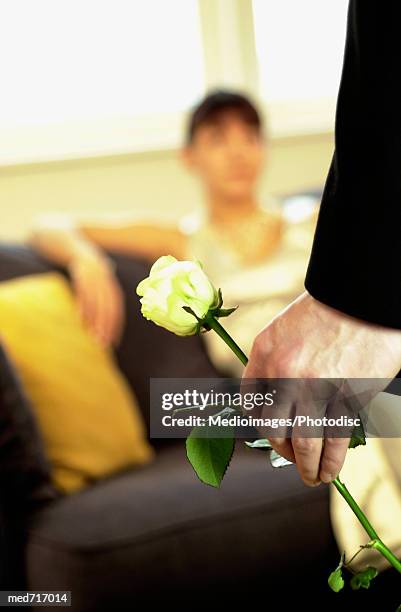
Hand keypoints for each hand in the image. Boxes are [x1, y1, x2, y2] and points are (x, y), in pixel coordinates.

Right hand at [68, 249, 124, 347]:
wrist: (60, 235)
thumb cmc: (73, 257)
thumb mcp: (87, 271)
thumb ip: (95, 285)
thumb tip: (101, 300)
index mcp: (107, 278)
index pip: (115, 305)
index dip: (115, 324)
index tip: (113, 341)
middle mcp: (103, 274)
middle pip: (109, 303)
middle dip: (107, 325)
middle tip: (103, 343)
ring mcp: (92, 268)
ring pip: (97, 298)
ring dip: (96, 318)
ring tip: (92, 335)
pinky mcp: (78, 264)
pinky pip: (82, 287)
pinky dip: (83, 304)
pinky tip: (81, 318)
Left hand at [243, 291, 400, 485]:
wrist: (362, 297)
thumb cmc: (325, 312)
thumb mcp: (284, 330)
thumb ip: (273, 363)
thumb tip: (274, 401)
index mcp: (264, 354)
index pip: (250, 402)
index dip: (261, 424)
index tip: (273, 434)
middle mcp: (284, 374)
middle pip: (273, 428)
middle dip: (282, 450)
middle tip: (294, 460)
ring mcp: (315, 388)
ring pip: (303, 443)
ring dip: (307, 468)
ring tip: (313, 477)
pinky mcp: (346, 397)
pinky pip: (333, 441)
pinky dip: (331, 463)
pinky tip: (330, 472)